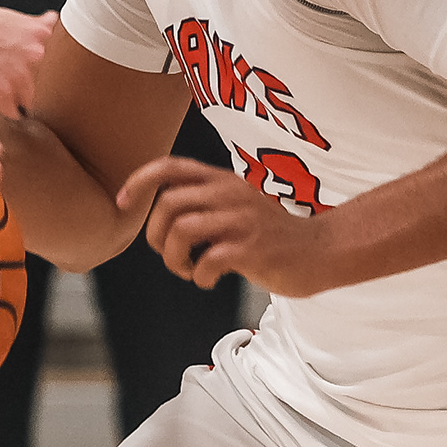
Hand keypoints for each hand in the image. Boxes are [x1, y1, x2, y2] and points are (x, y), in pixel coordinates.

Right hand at [0, 2, 50, 120]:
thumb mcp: (11, 17)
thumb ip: (35, 27)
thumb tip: (53, 21)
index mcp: (40, 36)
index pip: (54, 66)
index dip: (40, 70)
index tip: (28, 70)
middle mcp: (36, 57)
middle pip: (43, 84)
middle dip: (28, 83)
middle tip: (3, 74)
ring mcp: (21, 78)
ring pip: (28, 100)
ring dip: (15, 97)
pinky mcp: (3, 97)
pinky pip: (13, 113)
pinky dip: (2, 108)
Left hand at [121, 155, 335, 295]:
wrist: (322, 251)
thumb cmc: (274, 235)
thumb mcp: (239, 204)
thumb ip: (205, 202)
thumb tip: (159, 218)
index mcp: (224, 181)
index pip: (170, 166)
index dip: (139, 181)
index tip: (124, 203)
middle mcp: (231, 195)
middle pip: (168, 204)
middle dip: (156, 236)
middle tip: (170, 255)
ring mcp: (242, 221)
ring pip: (181, 231)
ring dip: (174, 259)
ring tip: (188, 270)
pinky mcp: (252, 250)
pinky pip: (207, 261)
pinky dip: (199, 276)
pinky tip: (210, 280)